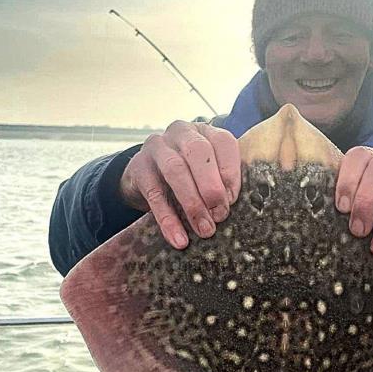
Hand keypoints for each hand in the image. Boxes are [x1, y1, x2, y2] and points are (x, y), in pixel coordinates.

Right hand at [120, 120, 240, 248]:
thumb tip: (232, 208)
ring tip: (204, 230)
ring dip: (193, 203)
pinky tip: (179, 239)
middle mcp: (181, 132)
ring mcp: (156, 147)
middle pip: (198, 152)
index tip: (234, 200)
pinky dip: (168, 219)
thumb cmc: (188, 177)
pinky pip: (154, 194)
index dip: (231, 172)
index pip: (223, 142)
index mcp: (205, 132)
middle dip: (212, 186)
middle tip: (221, 216)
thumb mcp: (207, 174)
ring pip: (175, 170)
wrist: (144, 178)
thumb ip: (223, 183)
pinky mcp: (138, 167)